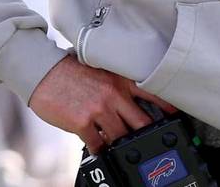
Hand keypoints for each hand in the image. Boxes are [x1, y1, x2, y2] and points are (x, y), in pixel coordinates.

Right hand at [28, 56, 176, 152]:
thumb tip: (130, 105)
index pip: (153, 94)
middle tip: (152, 142)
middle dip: (147, 134)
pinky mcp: (82, 122)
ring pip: (121, 136)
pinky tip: (101, 148)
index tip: (176, 118)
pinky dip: (101, 149)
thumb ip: (117, 86)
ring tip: (123, 147)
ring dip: (122, 144)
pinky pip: (98, 144)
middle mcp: (114, 94)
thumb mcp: (101, 71)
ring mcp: (98, 109)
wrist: (43, 70)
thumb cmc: (71, 71)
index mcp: (121, 80)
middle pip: (141, 122)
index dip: (168, 108)